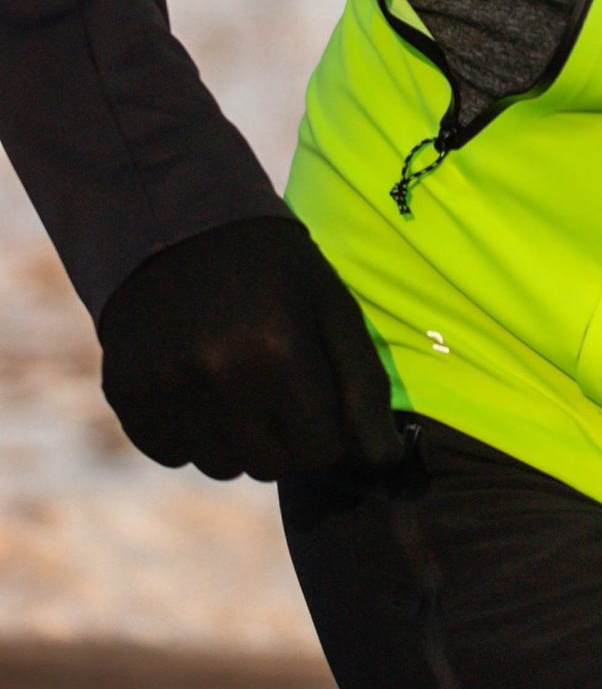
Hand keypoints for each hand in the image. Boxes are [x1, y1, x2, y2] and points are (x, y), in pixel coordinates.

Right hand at [97, 213, 403, 482]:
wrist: (180, 222)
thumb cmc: (274, 268)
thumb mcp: (332, 307)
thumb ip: (363, 385)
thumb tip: (384, 460)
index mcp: (280, 350)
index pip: (321, 449)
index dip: (327, 429)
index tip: (318, 397)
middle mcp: (220, 376)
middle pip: (271, 466)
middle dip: (286, 439)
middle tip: (279, 390)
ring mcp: (168, 390)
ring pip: (221, 466)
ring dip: (239, 439)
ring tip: (239, 380)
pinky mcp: (129, 397)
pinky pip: (173, 454)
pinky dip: (192, 433)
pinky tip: (198, 382)